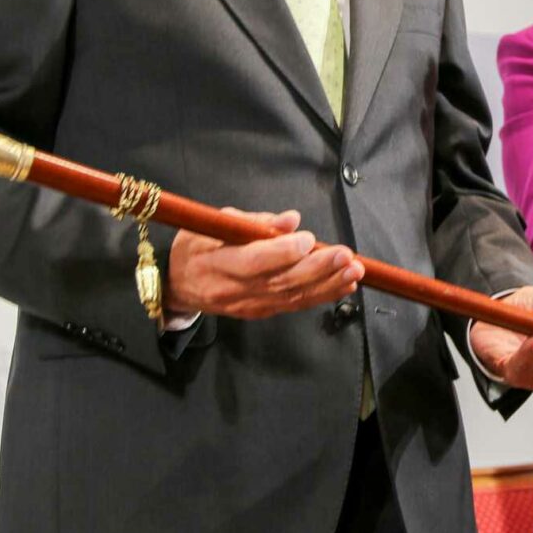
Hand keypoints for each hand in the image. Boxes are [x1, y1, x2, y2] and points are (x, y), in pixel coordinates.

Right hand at [165, 208, 364, 318]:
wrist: (177, 286)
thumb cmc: (195, 247)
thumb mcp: (213, 223)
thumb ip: (252, 221)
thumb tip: (291, 220)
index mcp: (218, 262)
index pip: (253, 261)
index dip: (283, 253)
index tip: (309, 239)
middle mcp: (234, 289)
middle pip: (280, 282)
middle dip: (317, 269)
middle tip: (347, 256)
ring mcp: (249, 305)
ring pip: (292, 297)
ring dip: (327, 285)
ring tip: (354, 272)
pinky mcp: (260, 312)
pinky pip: (293, 305)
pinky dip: (321, 295)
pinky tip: (344, 285)